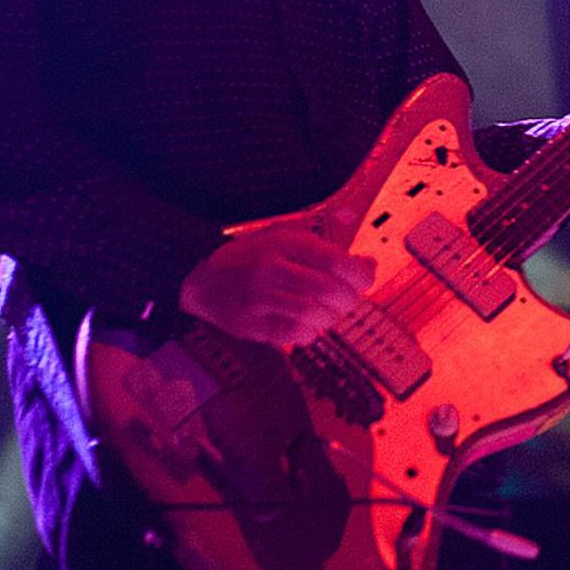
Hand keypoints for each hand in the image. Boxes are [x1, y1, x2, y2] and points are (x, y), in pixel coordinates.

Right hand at [179, 224, 375, 347]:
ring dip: (330, 317)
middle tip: (348, 299)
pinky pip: (295, 335)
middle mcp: (271, 269)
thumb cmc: (250, 257)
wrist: (200, 278)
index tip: (365, 278)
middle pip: (330, 291)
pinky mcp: (250, 325)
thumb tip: (369, 260)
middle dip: (349, 299)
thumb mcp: (284, 234)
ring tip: (327, 312)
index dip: (360, 275)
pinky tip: (307, 324)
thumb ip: (327, 240)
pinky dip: (310, 333)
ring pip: (316, 315)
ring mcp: (259, 299)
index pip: (337, 261)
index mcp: (283, 242)